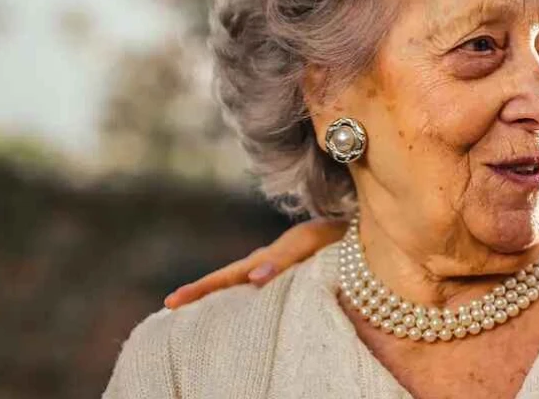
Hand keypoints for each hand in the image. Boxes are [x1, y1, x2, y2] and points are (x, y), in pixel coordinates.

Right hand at [163, 219, 345, 308]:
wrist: (368, 226)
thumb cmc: (341, 233)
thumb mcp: (311, 241)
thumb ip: (283, 257)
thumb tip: (251, 279)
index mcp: (271, 256)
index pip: (228, 275)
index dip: (201, 288)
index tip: (172, 302)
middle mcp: (273, 262)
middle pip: (231, 278)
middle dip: (202, 292)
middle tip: (170, 306)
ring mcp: (284, 267)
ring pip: (246, 282)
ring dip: (223, 295)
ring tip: (196, 313)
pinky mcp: (299, 272)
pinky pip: (268, 286)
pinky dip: (250, 294)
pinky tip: (244, 310)